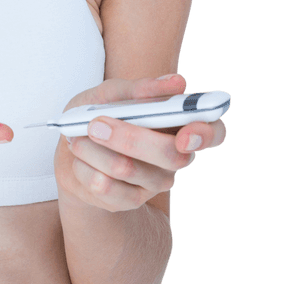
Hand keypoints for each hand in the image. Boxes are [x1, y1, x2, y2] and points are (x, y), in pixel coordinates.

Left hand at [55, 74, 226, 211]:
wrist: (69, 145)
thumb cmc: (97, 113)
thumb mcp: (112, 93)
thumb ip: (141, 89)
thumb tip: (177, 82)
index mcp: (180, 124)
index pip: (214, 132)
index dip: (207, 135)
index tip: (185, 134)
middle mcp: (176, 156)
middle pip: (170, 156)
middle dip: (129, 139)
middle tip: (95, 124)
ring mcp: (155, 181)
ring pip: (127, 169)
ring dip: (92, 149)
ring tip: (77, 136)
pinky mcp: (130, 200)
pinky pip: (106, 187)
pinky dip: (83, 166)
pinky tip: (79, 157)